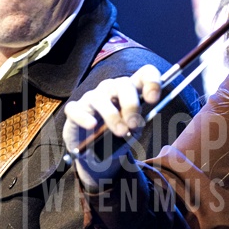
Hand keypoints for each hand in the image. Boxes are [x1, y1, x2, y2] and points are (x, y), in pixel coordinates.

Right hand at [63, 64, 162, 189]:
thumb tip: (134, 126)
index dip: (151, 82)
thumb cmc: (117, 136)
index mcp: (131, 91)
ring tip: (120, 132)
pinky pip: (75, 110)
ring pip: (100, 97)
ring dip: (111, 115)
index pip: (144, 75)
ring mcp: (91, 98)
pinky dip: (83, 117)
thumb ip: (136, 126)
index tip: (153, 99)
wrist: (95, 153)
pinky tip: (92, 126)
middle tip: (134, 124)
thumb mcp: (132, 132)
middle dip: (131, 104)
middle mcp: (111, 89)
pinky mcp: (75, 111)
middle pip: (123, 84)